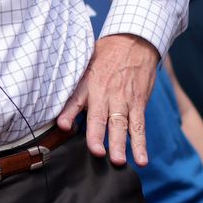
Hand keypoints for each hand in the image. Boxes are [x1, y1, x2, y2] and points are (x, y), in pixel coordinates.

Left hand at [58, 33, 158, 165]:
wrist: (134, 41)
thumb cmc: (105, 57)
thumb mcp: (85, 69)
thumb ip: (74, 95)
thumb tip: (61, 120)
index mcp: (88, 84)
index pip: (76, 100)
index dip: (69, 113)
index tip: (63, 126)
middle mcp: (105, 93)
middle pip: (101, 117)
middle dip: (98, 135)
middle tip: (98, 153)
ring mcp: (124, 99)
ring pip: (121, 124)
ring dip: (120, 143)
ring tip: (119, 161)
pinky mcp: (138, 103)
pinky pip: (140, 126)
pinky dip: (140, 143)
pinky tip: (141, 159)